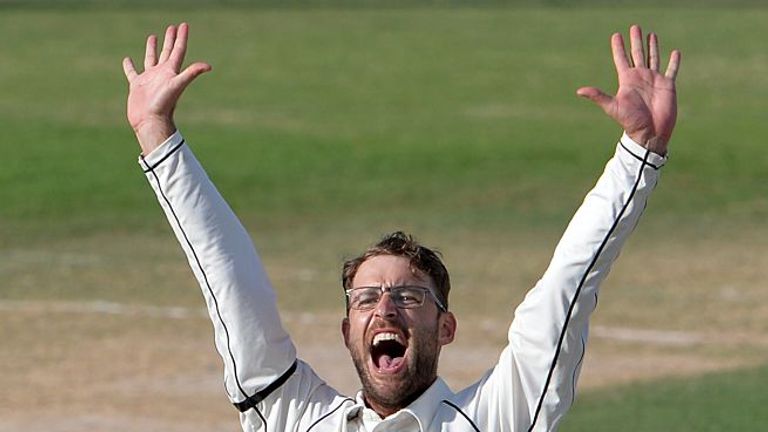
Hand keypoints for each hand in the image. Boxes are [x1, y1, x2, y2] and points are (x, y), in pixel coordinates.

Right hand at [122, 23, 211, 154]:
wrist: (151, 121)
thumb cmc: (164, 104)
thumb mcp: (178, 85)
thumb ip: (191, 73)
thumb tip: (209, 66)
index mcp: (171, 71)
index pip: (178, 50)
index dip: (181, 37)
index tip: (184, 25)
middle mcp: (162, 74)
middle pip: (167, 52)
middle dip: (170, 39)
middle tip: (172, 27)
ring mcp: (149, 79)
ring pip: (151, 59)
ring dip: (152, 49)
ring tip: (153, 37)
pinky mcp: (137, 85)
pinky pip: (132, 72)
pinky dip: (129, 65)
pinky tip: (127, 59)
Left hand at [577, 25, 680, 155]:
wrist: (649, 133)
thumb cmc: (630, 122)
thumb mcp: (613, 107)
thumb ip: (598, 96)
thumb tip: (579, 91)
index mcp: (627, 80)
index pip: (621, 59)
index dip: (618, 47)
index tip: (616, 35)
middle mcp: (640, 78)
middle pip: (637, 54)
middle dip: (636, 41)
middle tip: (634, 27)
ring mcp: (654, 80)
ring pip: (653, 58)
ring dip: (652, 46)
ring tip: (651, 34)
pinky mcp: (668, 85)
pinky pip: (671, 70)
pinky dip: (674, 62)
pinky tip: (675, 52)